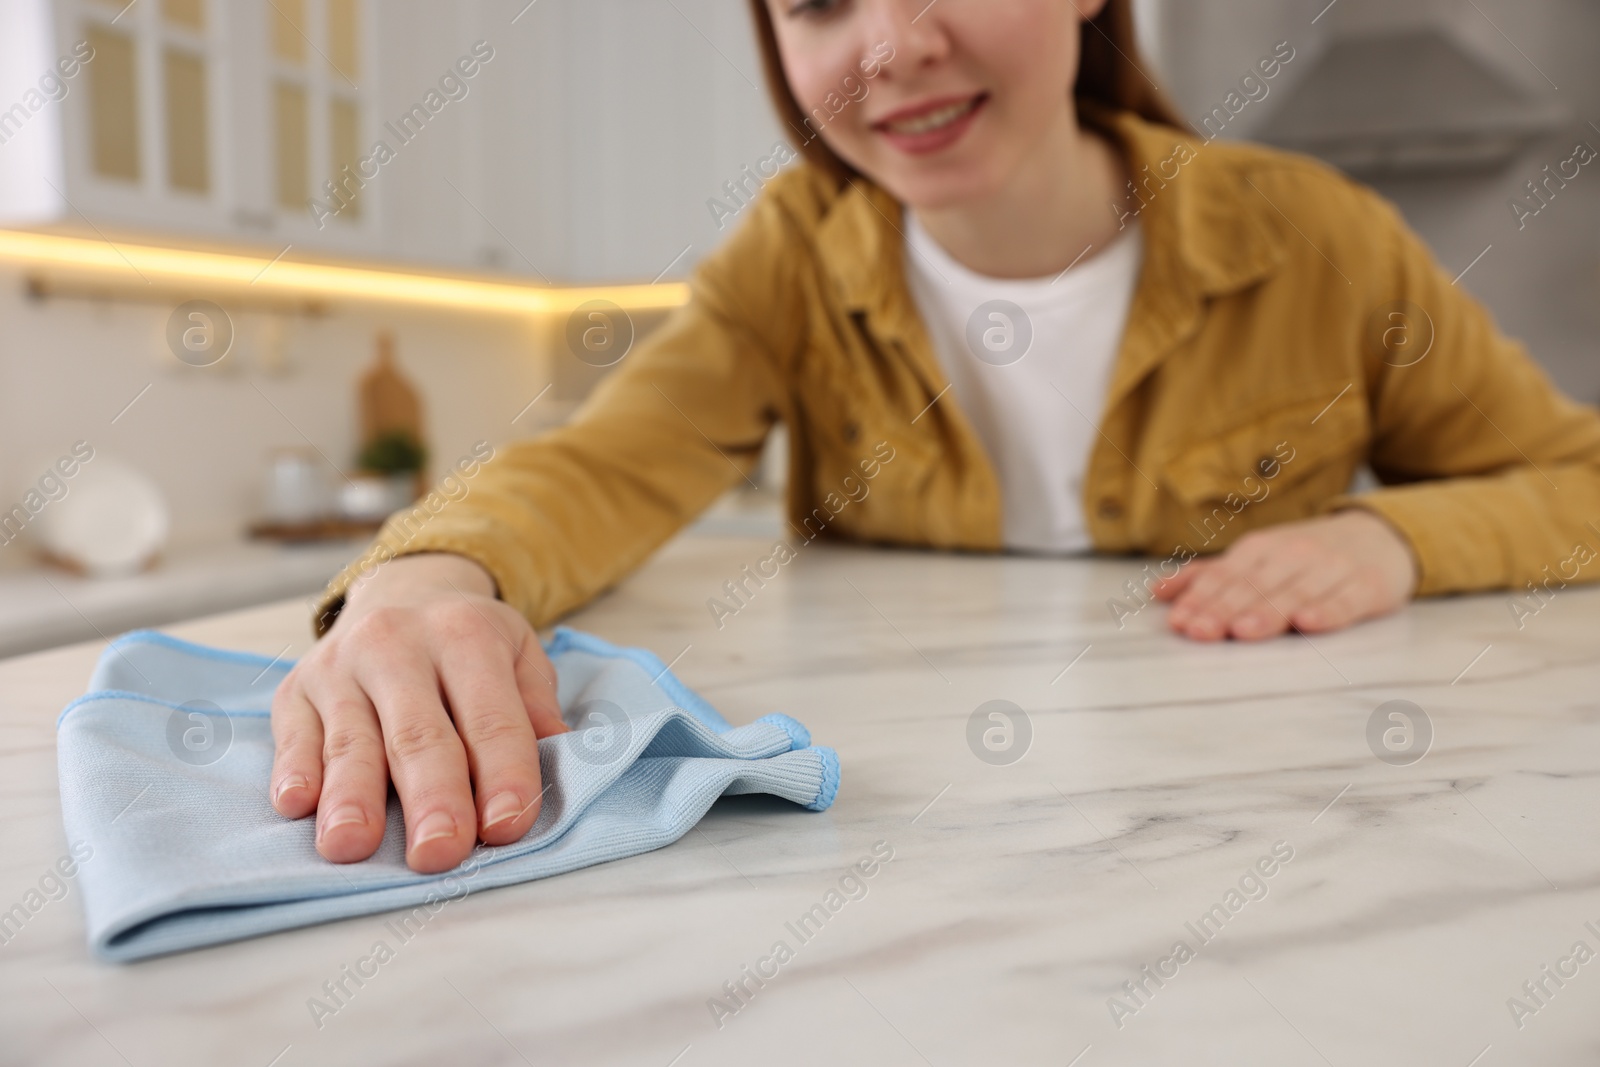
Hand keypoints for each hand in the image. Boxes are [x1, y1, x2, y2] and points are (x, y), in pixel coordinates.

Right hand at [270, 554, 567, 872]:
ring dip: (352, 797)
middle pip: (418, 734)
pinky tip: (296, 806)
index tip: (508, 826)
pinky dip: (295, 771)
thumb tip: (560, 755)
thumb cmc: (470, 645)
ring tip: (352, 845)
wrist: (402, 590)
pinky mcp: (295, 690)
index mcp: (466, 635)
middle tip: (438, 851)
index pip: (491, 716)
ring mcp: (340, 667)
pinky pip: (294, 736)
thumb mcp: (520, 655)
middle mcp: (398, 644)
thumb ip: (537, 708)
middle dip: (431, 797)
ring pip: (351, 741)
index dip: (502, 773)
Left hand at [1152, 509, 1418, 640]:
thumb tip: (1157, 592)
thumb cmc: (1306, 556)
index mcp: (1260, 549)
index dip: (1201, 599)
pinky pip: (1345, 601)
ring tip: (1242, 631)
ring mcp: (1331, 569)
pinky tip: (1307, 623)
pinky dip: (1327, 611)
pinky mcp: (1367, 585)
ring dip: (1267, 613)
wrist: (1380, 537)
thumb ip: (1210, 576)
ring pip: (1295, 594)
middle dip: (1225, 610)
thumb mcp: (1257, 558)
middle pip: (1255, 586)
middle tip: (1201, 631)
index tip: (1179, 622)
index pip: (1225, 576)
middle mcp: (1293, 555)